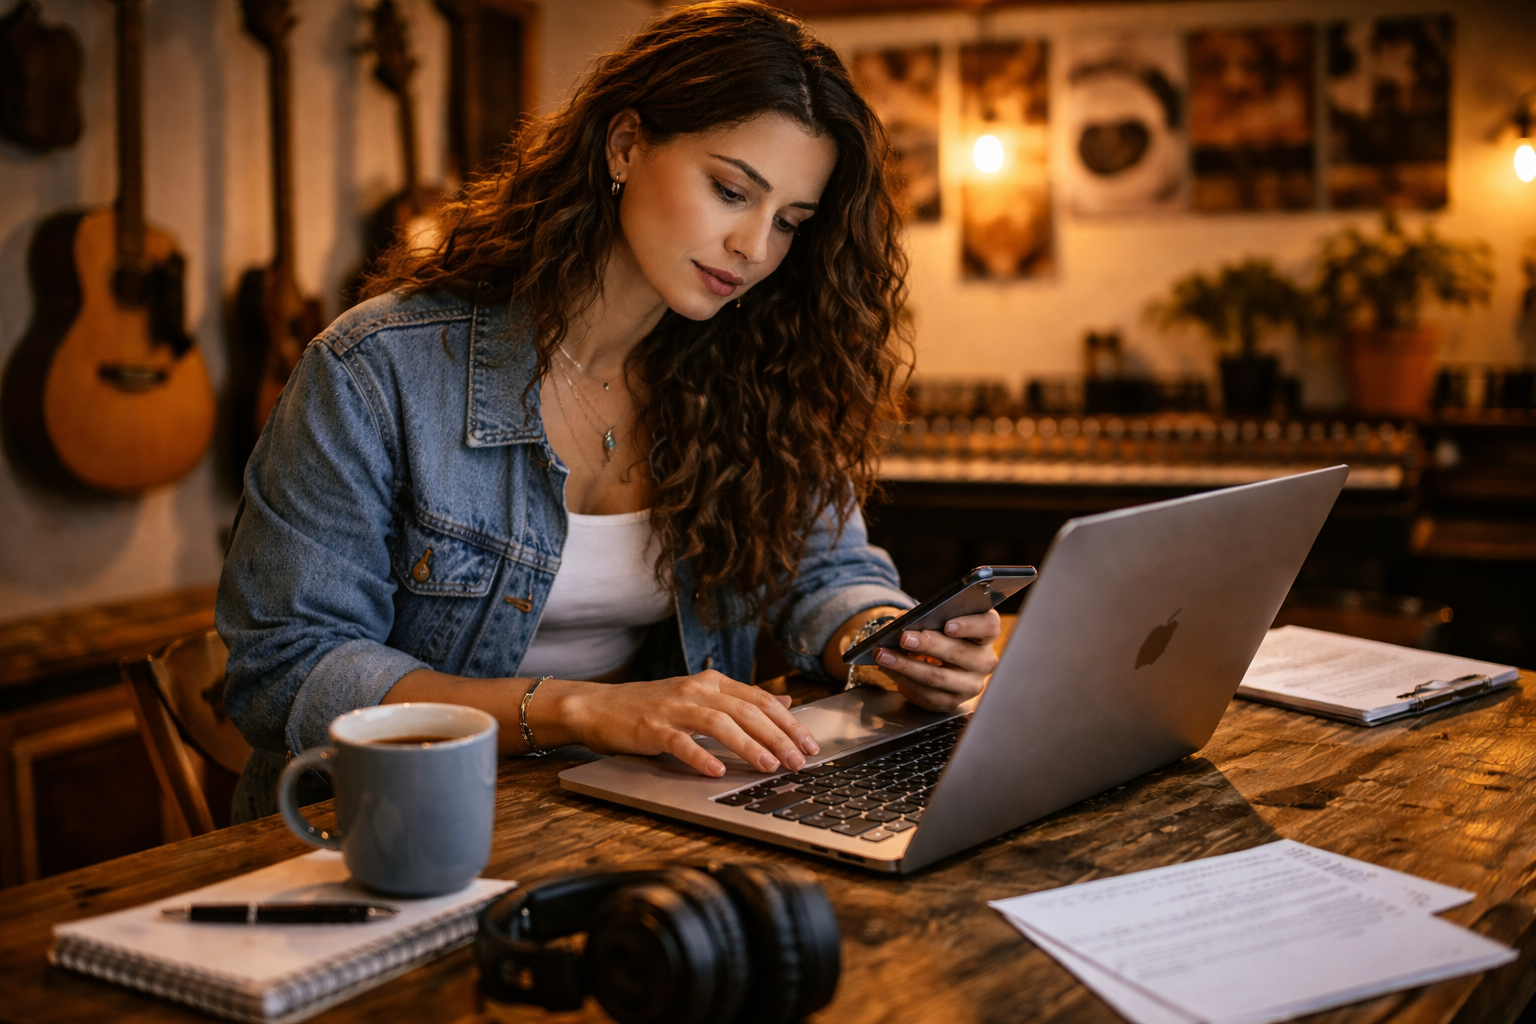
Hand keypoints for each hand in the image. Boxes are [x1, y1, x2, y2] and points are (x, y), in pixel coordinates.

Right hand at [562, 671, 820, 777]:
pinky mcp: (650, 727)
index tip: (810, 745)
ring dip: (748, 745)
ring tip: (769, 766)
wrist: (598, 707)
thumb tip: (784, 702)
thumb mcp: (700, 697)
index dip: (789, 722)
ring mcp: (673, 708)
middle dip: (778, 737)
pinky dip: (699, 756)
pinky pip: (679, 742)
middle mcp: (696, 690)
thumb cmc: (651, 707)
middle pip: (746, 711)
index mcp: (712, 682)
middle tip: (799, 761)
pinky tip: (716, 772)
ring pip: (719, 723)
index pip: (760, 700)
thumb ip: (740, 700)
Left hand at [868, 609, 999, 711]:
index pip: (988, 627)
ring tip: (884, 655)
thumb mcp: (939, 620)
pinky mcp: (954, 701)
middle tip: (904, 638)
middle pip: (959, 652)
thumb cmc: (941, 634)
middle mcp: (984, 660)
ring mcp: (971, 684)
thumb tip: (902, 621)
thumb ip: (927, 617)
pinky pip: (927, 694)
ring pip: (939, 677)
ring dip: (907, 665)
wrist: (942, 662)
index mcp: (986, 633)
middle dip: (928, 645)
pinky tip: (889, 669)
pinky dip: (904, 680)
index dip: (969, 626)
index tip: (947, 625)